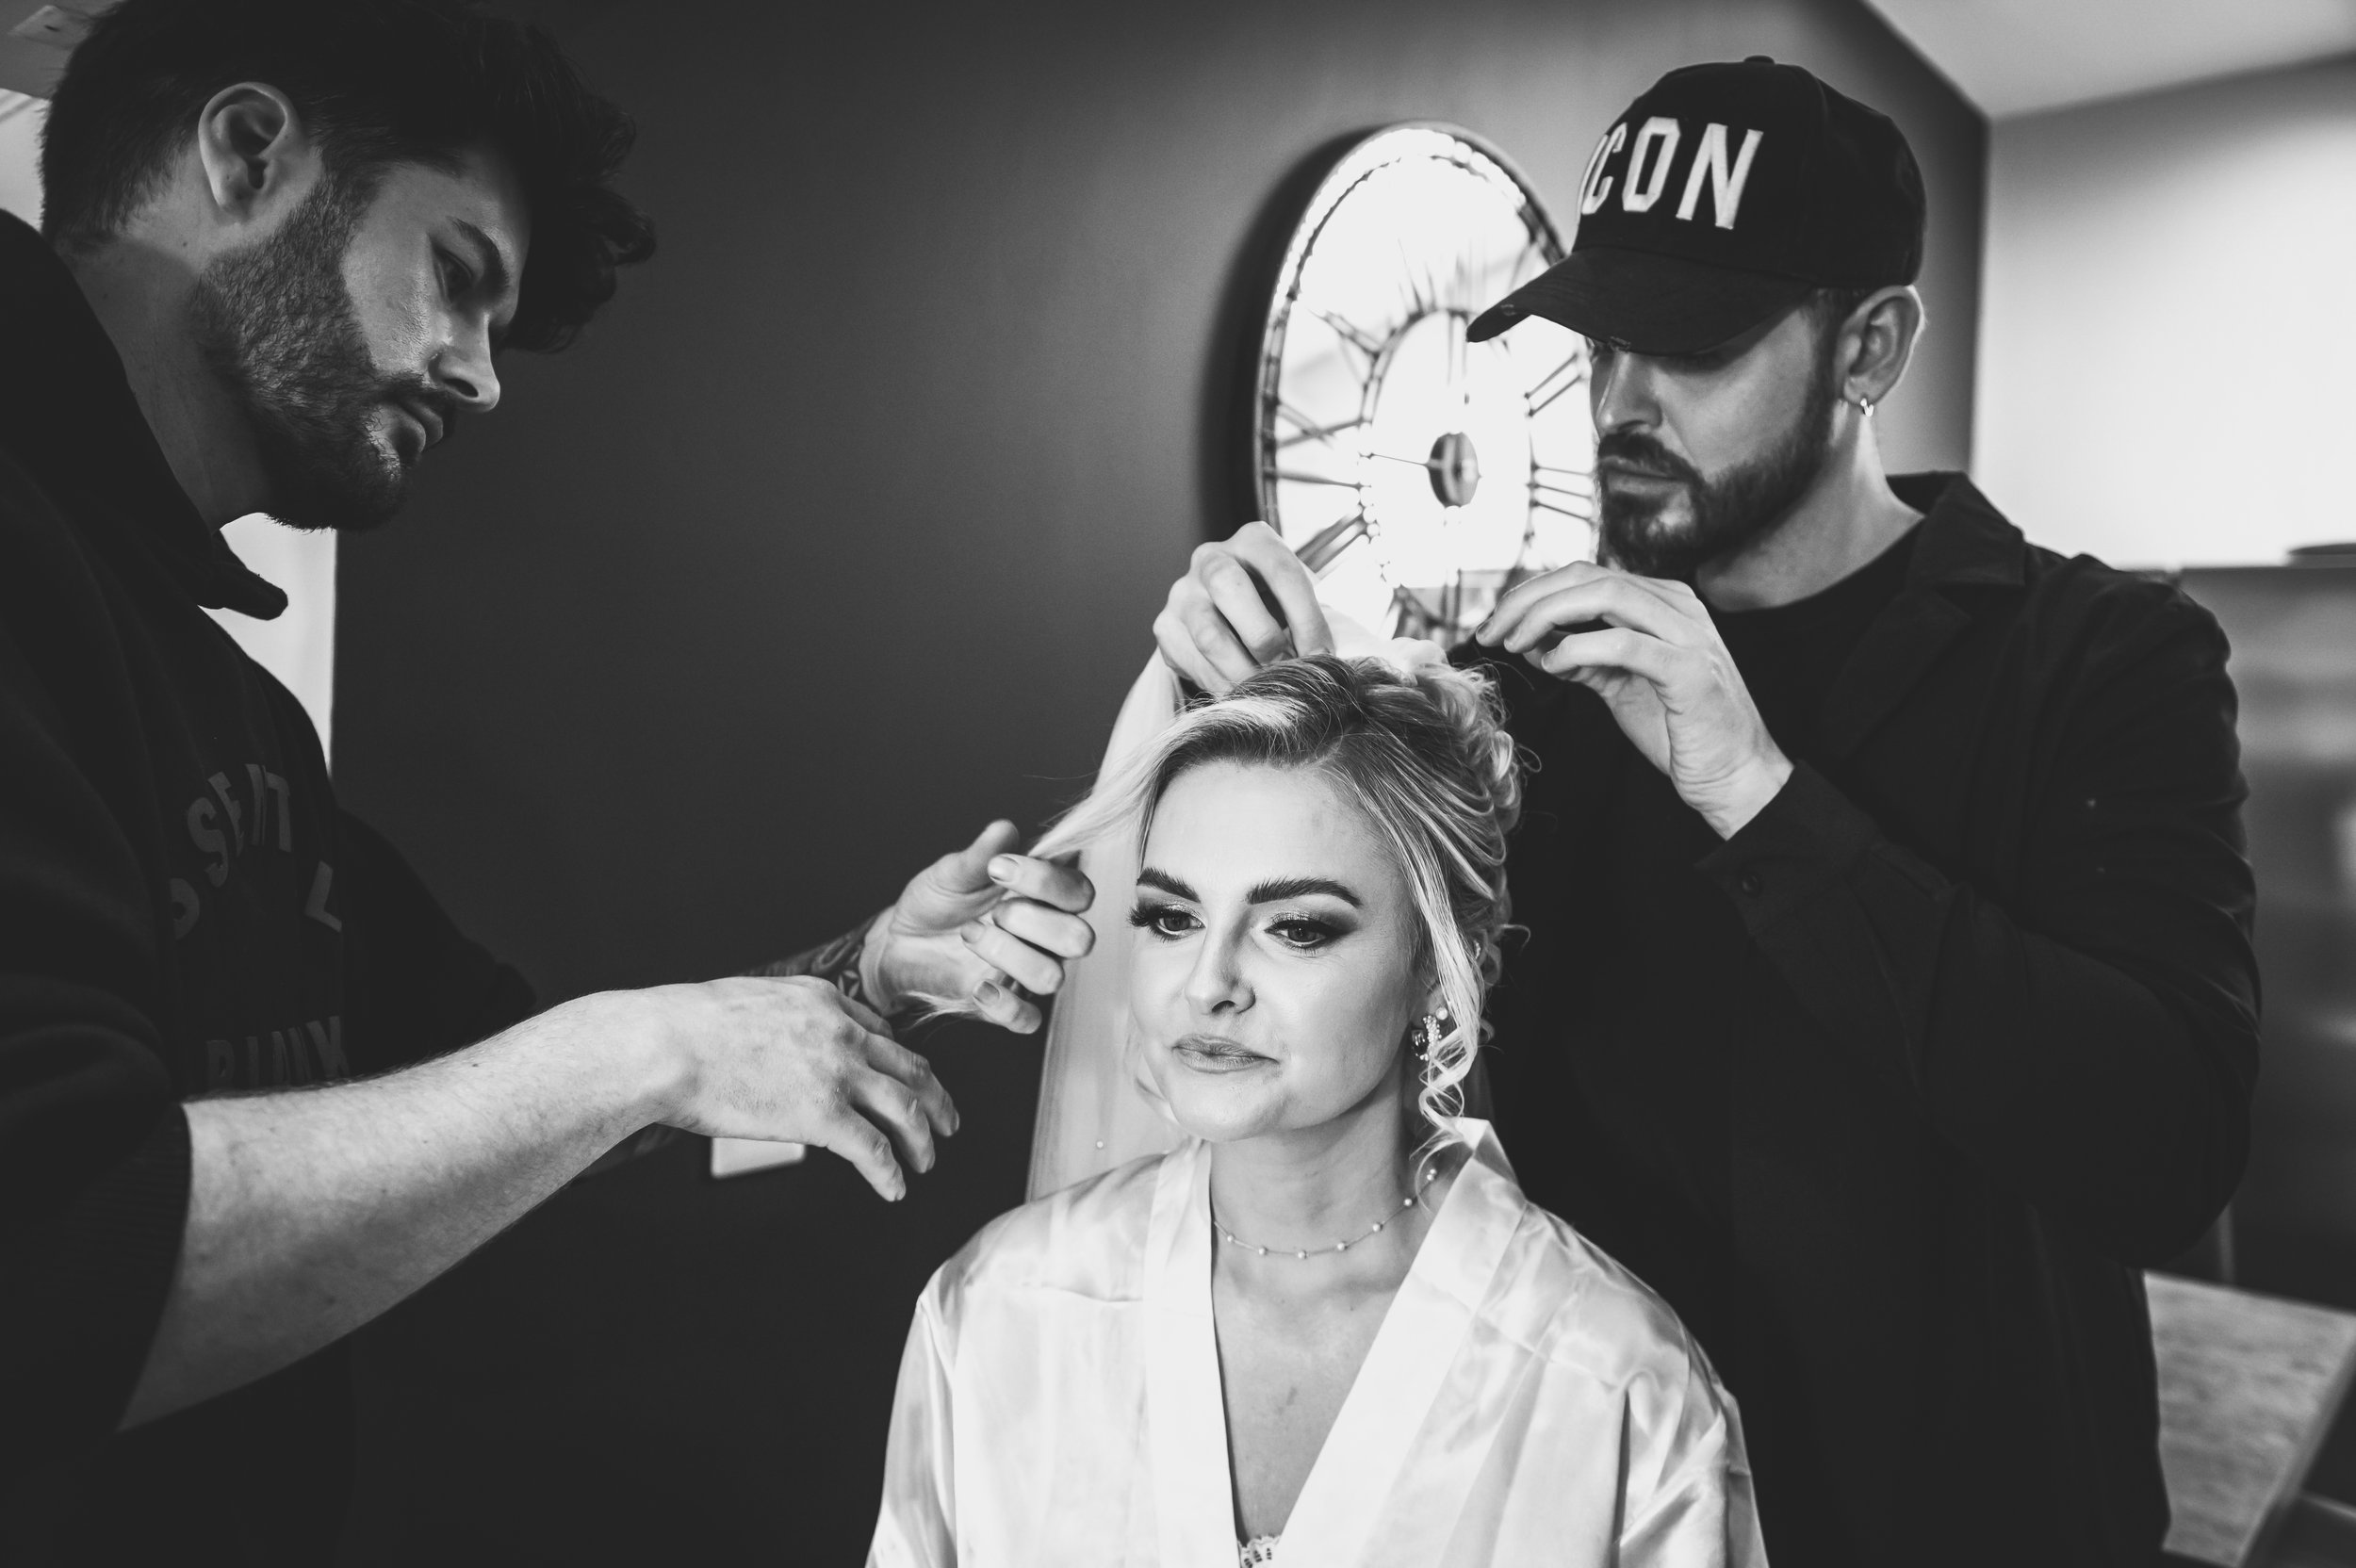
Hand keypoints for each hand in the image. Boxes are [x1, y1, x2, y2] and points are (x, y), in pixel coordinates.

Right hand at [638, 977, 954, 1199]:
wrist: (666, 1045)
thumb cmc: (686, 1028)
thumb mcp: (749, 1003)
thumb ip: (780, 1022)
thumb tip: (774, 1048)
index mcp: (824, 1000)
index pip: (880, 1033)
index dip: (897, 1064)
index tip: (903, 1083)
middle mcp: (842, 1032)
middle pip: (911, 1067)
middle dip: (936, 1100)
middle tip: (948, 1122)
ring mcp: (837, 1072)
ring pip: (905, 1108)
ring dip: (922, 1139)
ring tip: (925, 1163)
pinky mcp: (822, 1114)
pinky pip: (874, 1149)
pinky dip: (890, 1172)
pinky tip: (895, 1188)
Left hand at [866, 821, 1095, 1032]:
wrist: (898, 941)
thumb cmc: (937, 901)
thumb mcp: (952, 872)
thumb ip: (981, 854)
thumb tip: (1005, 829)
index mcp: (1045, 898)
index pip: (1079, 892)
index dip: (1045, 880)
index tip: (996, 869)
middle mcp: (1046, 937)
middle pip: (1079, 939)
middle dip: (1031, 922)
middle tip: (992, 912)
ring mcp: (1028, 973)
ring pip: (1052, 977)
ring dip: (1007, 954)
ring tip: (969, 936)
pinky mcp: (1005, 1006)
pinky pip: (1028, 1020)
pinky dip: (1003, 1004)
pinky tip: (977, 986)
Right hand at [1154, 521, 1333, 692]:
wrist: (1225, 611)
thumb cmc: (1274, 603)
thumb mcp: (1296, 597)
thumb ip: (1312, 618)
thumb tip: (1325, 661)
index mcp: (1253, 540)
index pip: (1281, 570)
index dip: (1306, 618)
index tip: (1322, 656)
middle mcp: (1211, 558)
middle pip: (1229, 588)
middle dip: (1263, 636)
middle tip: (1285, 667)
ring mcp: (1183, 592)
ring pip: (1209, 636)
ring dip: (1244, 671)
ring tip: (1267, 689)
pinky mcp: (1166, 627)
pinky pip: (1195, 664)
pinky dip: (1225, 686)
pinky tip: (1244, 692)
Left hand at [1477, 563, 1793, 837]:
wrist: (1735, 775)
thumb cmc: (1679, 731)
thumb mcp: (1621, 685)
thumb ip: (1584, 657)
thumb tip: (1533, 641)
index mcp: (1663, 602)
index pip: (1586, 575)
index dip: (1532, 592)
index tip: (1496, 623)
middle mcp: (1678, 606)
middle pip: (1588, 576)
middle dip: (1527, 599)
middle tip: (1490, 631)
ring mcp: (1688, 633)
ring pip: (1605, 595)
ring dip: (1546, 615)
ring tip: (1515, 643)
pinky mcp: (1689, 670)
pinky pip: (1624, 643)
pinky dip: (1579, 648)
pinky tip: (1554, 666)